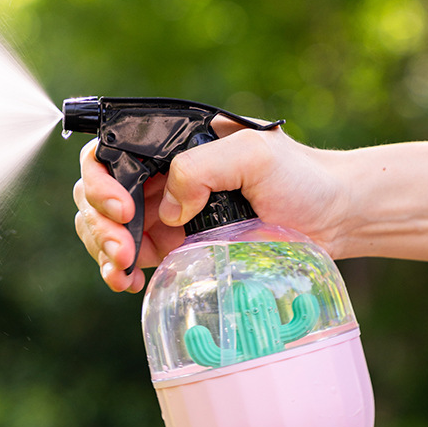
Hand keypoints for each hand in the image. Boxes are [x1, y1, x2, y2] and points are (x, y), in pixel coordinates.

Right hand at [73, 123, 346, 291]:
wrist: (331, 217)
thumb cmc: (300, 176)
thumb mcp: (254, 153)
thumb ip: (202, 166)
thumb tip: (169, 208)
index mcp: (171, 145)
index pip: (110, 152)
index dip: (101, 181)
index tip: (123, 209)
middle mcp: (161, 176)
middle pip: (96, 193)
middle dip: (99, 223)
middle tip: (123, 249)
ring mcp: (165, 213)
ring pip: (104, 227)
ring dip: (103, 249)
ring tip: (124, 270)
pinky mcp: (175, 247)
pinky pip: (130, 256)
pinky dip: (118, 270)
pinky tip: (128, 281)